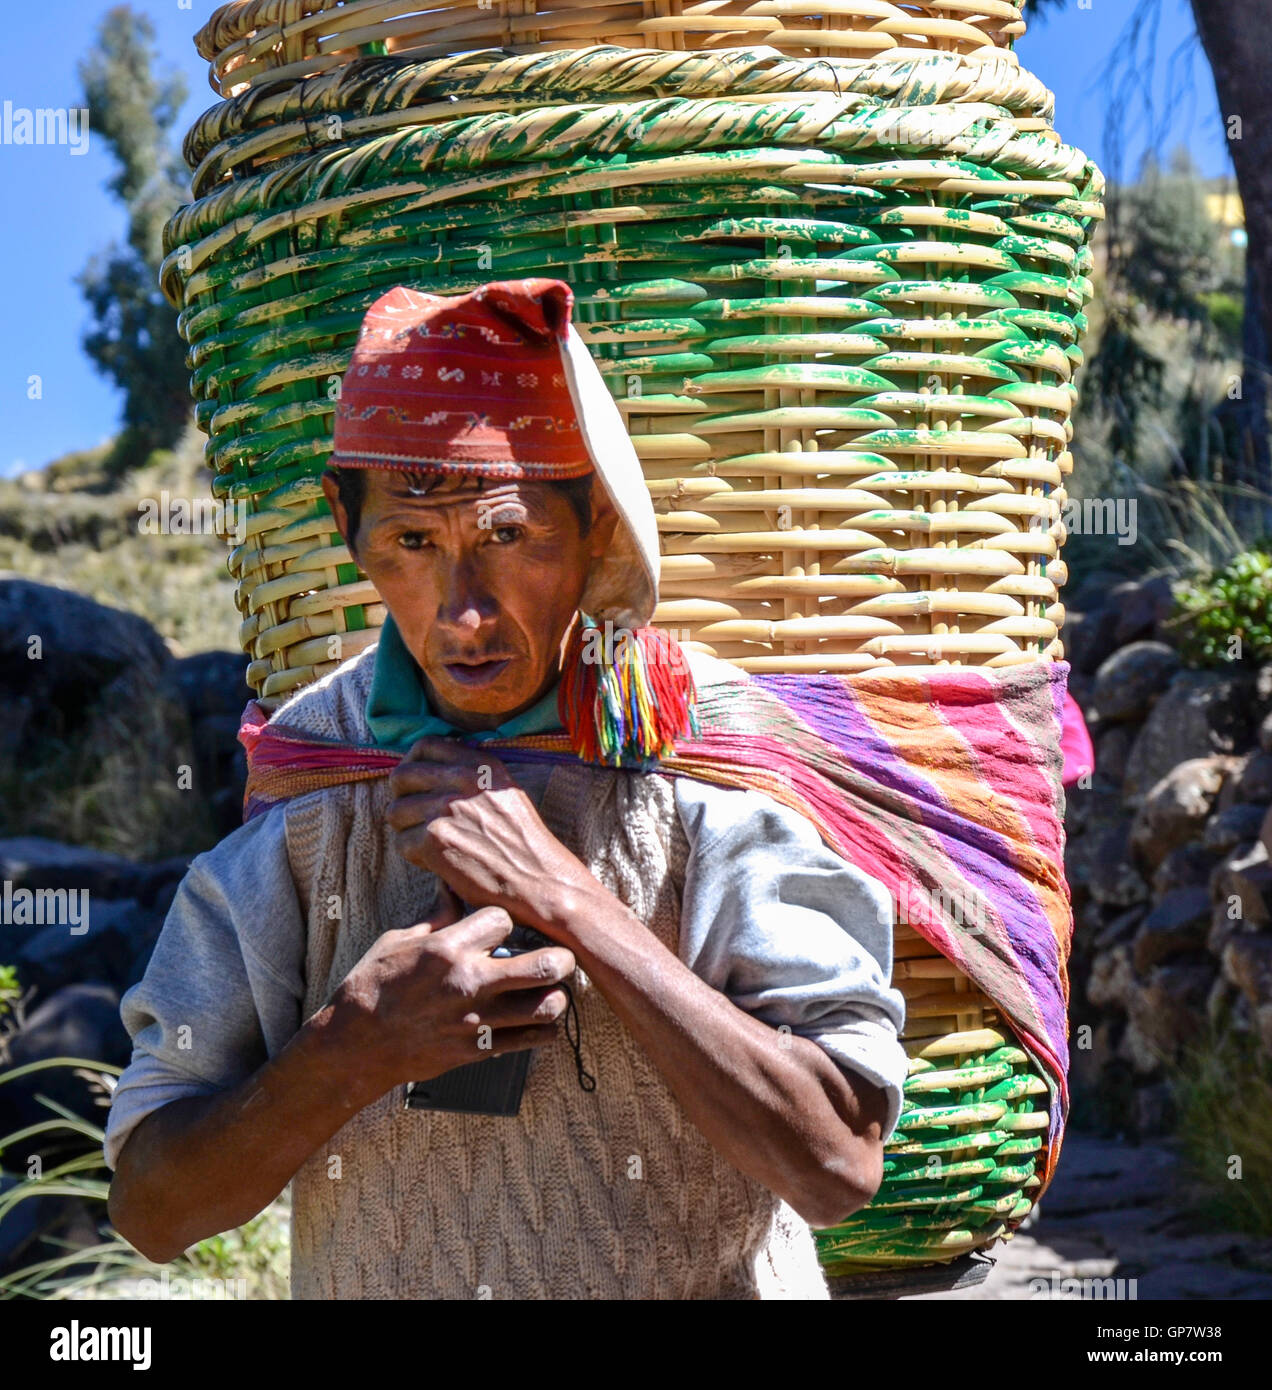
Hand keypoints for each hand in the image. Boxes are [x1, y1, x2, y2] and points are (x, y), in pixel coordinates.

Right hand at [330, 884, 577, 1093]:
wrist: (355, 1044)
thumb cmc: (373, 986)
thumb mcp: (399, 940)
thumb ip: (436, 916)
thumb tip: (451, 886)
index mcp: (448, 948)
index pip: (504, 919)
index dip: (507, 919)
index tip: (502, 928)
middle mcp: (469, 981)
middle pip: (545, 964)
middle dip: (562, 957)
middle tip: (562, 956)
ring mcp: (476, 1019)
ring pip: (546, 1006)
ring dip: (557, 996)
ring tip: (553, 990)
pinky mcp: (477, 1049)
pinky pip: (530, 1041)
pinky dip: (544, 1030)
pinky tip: (540, 1021)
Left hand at [385, 736, 603, 938]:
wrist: (538, 880)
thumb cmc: (523, 842)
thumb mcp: (506, 791)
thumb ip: (473, 773)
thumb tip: (432, 766)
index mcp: (481, 765)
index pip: (426, 746)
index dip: (411, 762)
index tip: (413, 781)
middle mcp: (463, 781)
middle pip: (401, 777)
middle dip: (401, 798)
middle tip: (413, 817)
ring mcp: (446, 809)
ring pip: (395, 813)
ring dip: (406, 830)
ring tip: (428, 843)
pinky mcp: (435, 841)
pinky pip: (402, 844)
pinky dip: (415, 857)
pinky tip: (437, 862)